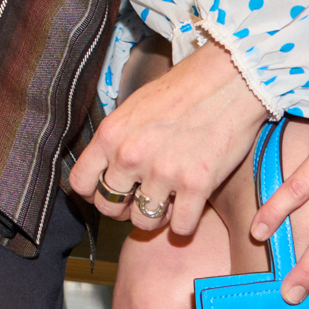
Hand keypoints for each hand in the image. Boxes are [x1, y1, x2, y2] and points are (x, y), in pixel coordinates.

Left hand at [69, 41, 267, 236]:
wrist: (228, 81)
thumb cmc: (183, 91)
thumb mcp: (133, 108)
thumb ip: (117, 140)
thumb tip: (106, 167)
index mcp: (111, 135)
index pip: (79, 183)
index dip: (93, 192)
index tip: (110, 190)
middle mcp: (131, 155)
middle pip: (109, 208)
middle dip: (124, 208)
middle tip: (142, 197)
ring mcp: (163, 172)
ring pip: (144, 222)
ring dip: (155, 216)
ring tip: (168, 200)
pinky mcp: (196, 185)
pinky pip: (180, 227)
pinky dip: (185, 222)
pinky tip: (190, 206)